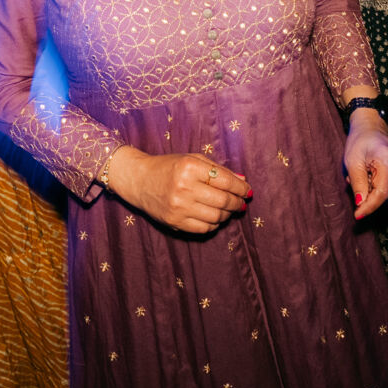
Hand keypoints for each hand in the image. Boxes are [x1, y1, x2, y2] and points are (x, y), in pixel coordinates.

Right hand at [107, 148, 250, 234]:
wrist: (139, 180)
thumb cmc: (169, 167)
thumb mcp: (192, 159)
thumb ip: (218, 169)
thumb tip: (243, 181)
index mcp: (189, 167)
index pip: (225, 180)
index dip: (241, 187)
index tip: (247, 190)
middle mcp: (184, 187)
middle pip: (223, 200)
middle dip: (237, 202)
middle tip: (241, 201)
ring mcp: (178, 207)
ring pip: (216, 217)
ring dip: (227, 214)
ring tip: (228, 209)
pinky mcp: (174, 222)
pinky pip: (204, 228)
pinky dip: (214, 224)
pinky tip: (215, 216)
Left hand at [342, 110, 387, 219]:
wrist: (372, 127)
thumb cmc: (360, 141)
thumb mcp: (352, 161)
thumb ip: (358, 183)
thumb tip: (360, 204)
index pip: (381, 193)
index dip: (369, 207)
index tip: (357, 215)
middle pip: (384, 195)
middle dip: (366, 193)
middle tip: (354, 177)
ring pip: (386, 194)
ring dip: (371, 189)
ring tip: (363, 171)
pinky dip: (378, 186)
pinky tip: (371, 173)